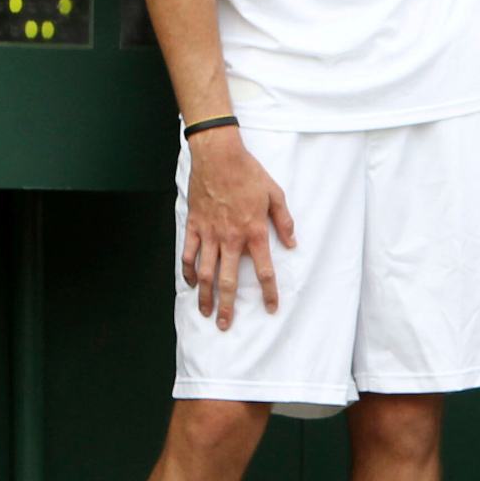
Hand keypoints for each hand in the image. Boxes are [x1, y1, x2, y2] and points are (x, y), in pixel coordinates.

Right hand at [182, 129, 296, 328]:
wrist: (218, 155)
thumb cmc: (248, 173)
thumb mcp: (275, 194)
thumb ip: (284, 221)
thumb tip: (292, 242)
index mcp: (254, 231)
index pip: (264, 270)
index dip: (268, 292)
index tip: (270, 308)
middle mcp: (230, 238)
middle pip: (229, 280)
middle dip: (228, 306)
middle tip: (225, 324)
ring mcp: (209, 233)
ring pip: (205, 272)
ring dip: (205, 295)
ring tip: (205, 312)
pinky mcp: (194, 225)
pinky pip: (188, 253)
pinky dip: (187, 270)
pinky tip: (189, 284)